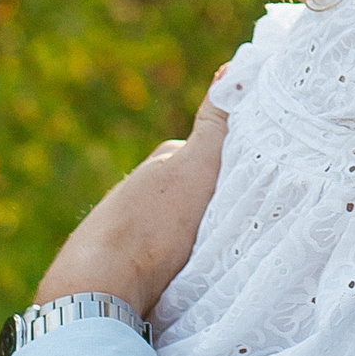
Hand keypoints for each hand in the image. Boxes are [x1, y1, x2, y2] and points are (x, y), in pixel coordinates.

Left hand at [33, 74, 229, 315]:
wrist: (99, 286)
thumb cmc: (153, 226)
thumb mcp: (196, 168)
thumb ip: (216, 124)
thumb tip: (232, 69)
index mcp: (159, 165)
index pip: (205, 157)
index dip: (230, 170)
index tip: (256, 187)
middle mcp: (138, 193)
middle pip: (190, 194)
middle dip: (212, 207)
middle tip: (242, 226)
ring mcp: (125, 230)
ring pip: (175, 228)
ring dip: (193, 240)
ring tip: (218, 259)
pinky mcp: (121, 267)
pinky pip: (161, 260)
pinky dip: (176, 266)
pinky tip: (189, 281)